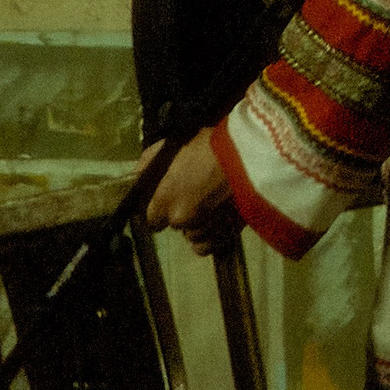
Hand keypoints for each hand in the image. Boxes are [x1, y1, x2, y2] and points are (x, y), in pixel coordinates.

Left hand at [142, 130, 241, 255]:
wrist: (254, 156)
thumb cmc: (213, 144)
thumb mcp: (175, 145)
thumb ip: (149, 163)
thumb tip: (135, 177)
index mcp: (164, 199)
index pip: (151, 217)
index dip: (162, 206)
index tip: (173, 195)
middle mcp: (179, 220)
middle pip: (175, 223)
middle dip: (183, 212)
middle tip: (200, 192)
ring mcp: (203, 230)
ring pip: (193, 234)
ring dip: (200, 223)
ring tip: (216, 202)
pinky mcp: (224, 238)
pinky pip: (208, 245)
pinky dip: (212, 235)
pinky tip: (222, 218)